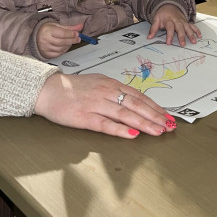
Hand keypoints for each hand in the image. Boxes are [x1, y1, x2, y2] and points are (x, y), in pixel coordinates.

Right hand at [34, 73, 173, 137]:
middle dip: (155, 116)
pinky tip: (132, 134)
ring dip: (144, 123)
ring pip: (125, 114)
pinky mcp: (84, 117)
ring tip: (157, 131)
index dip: (155, 107)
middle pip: (136, 105)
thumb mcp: (97, 83)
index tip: (167, 116)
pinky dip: (120, 129)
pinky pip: (105, 124)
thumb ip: (114, 91)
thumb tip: (134, 101)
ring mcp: (96, 105)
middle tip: (169, 126)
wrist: (47, 89)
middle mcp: (106, 92)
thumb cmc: (72, 88)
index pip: (138, 96)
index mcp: (111, 84)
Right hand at [36, 22, 84, 58]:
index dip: (71, 34)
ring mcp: (46, 48)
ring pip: (61, 49)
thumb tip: (80, 26)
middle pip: (63, 42)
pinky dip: (64, 51)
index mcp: (48, 31)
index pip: (63, 34)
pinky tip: (65, 47)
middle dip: (72, 40)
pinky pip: (58, 54)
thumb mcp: (57, 26)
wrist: (35, 36)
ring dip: (68, 46)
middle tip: (77, 39)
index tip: (77, 34)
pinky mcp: (46, 54)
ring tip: (70, 42)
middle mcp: (46, 40)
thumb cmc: (46, 30)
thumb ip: (69, 27)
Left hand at [148, 4, 200, 46]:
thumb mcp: (156, 19)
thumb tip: (149, 37)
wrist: (169, 5)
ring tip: (194, 41)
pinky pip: (192, 26)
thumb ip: (153, 28)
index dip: (169, 36)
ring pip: (188, 27)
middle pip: (180, 28)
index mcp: (169, 20)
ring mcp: (183, 21)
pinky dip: (196, 30)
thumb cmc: (163, 14)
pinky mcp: (186, 22)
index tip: (169, 43)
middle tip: (183, 44)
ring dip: (191, 34)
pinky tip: (199, 36)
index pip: (169, 28)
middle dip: (182, 36)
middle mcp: (177, 20)